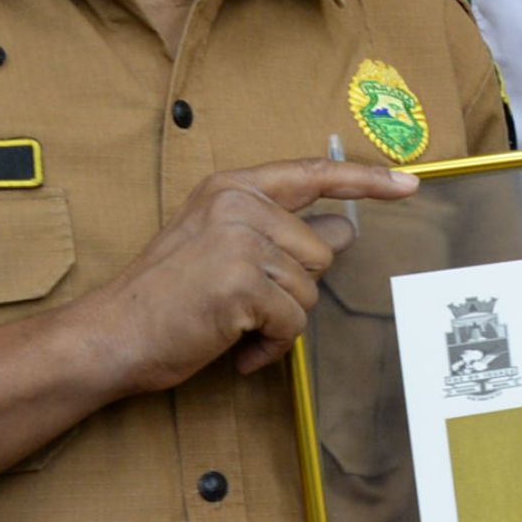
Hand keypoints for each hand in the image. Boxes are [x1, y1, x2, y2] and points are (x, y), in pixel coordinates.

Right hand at [75, 157, 417, 390]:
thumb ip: (278, 233)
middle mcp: (239, 205)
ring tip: (234, 324)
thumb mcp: (221, 245)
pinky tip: (236, 346)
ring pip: (310, 291)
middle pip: (321, 252)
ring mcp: (240, 242)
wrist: (112, 334)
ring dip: (280, 321)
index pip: (313, 175)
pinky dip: (271, 346)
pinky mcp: (242, 284)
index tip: (409, 183)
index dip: (366, 180)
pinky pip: (293, 323)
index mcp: (232, 188)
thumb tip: (345, 233)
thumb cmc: (166, 296)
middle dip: (293, 288)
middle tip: (244, 302)